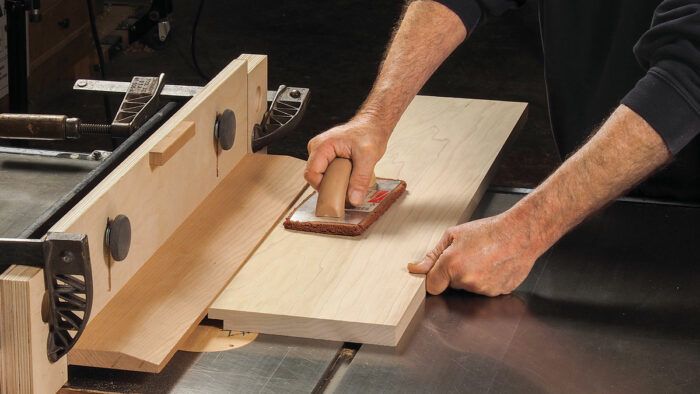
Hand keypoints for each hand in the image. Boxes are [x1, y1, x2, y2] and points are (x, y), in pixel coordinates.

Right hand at [305, 116, 388, 205]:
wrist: (373, 124)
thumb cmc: (369, 133)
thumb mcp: (368, 158)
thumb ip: (360, 179)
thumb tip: (354, 199)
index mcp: (322, 146)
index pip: (312, 175)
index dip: (323, 187)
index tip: (338, 194)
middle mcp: (317, 148)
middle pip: (315, 177)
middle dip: (330, 186)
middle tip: (348, 187)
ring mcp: (320, 152)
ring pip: (321, 176)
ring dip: (335, 182)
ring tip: (350, 178)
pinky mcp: (326, 156)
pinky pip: (326, 173)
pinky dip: (337, 178)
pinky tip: (348, 175)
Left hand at [407, 213, 542, 296]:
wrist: (521, 233)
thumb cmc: (489, 231)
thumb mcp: (454, 235)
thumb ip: (432, 255)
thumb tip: (415, 268)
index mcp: (452, 264)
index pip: (431, 286)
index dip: (434, 278)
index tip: (439, 271)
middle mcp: (467, 280)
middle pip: (451, 286)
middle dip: (454, 274)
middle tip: (468, 256)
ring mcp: (484, 290)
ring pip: (468, 288)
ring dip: (471, 277)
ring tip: (483, 259)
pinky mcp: (498, 293)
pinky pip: (485, 290)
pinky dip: (486, 280)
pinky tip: (493, 265)